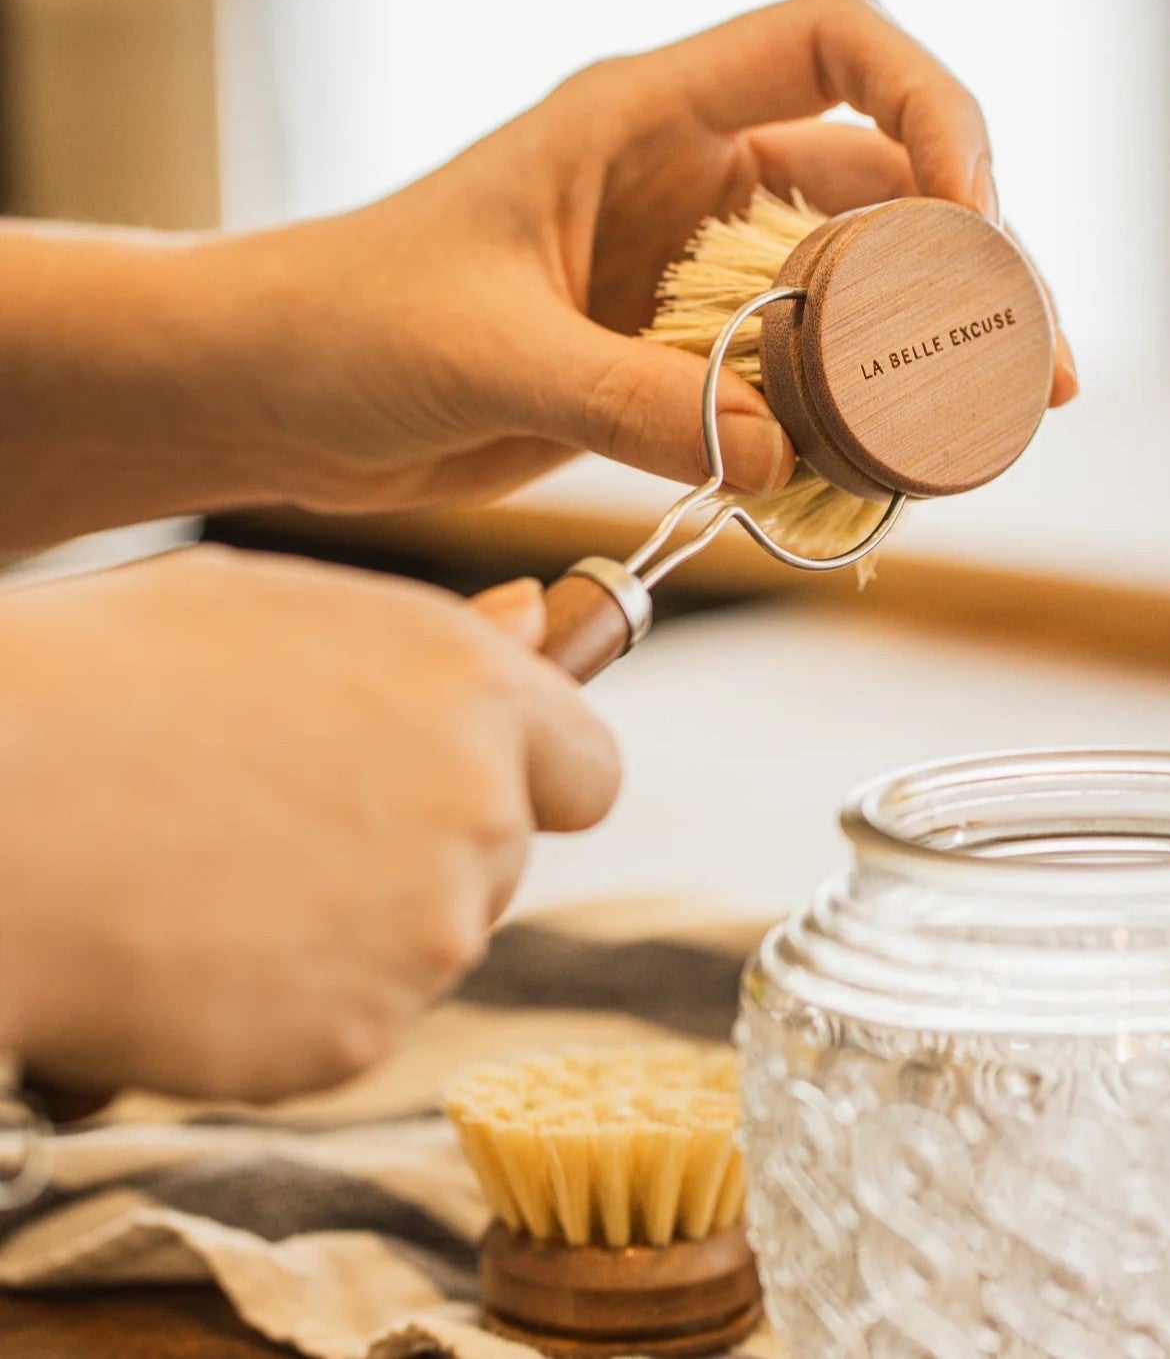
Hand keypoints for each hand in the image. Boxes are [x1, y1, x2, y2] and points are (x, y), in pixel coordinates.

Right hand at [0, 548, 617, 1100]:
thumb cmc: (103, 685)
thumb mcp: (272, 609)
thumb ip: (431, 636)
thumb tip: (536, 623)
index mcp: (470, 692)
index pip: (588, 769)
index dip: (535, 778)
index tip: (479, 783)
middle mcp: (478, 812)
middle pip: (503, 858)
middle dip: (428, 848)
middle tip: (291, 820)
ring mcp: (426, 934)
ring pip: (431, 940)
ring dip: (360, 925)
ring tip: (223, 873)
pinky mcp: (358, 1036)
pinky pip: (356, 1018)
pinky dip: (297, 1000)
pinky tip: (203, 948)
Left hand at [203, 0, 1077, 514]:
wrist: (277, 394)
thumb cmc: (345, 324)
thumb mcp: (489, 352)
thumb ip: (633, 401)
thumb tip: (785, 455)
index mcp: (646, 116)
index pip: (836, 43)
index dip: (934, 108)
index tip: (977, 216)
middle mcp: (687, 179)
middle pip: (881, 182)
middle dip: (970, 265)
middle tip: (1031, 366)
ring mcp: (688, 272)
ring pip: (850, 288)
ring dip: (921, 353)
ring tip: (983, 431)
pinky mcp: (676, 358)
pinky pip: (792, 374)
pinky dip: (841, 419)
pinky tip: (878, 471)